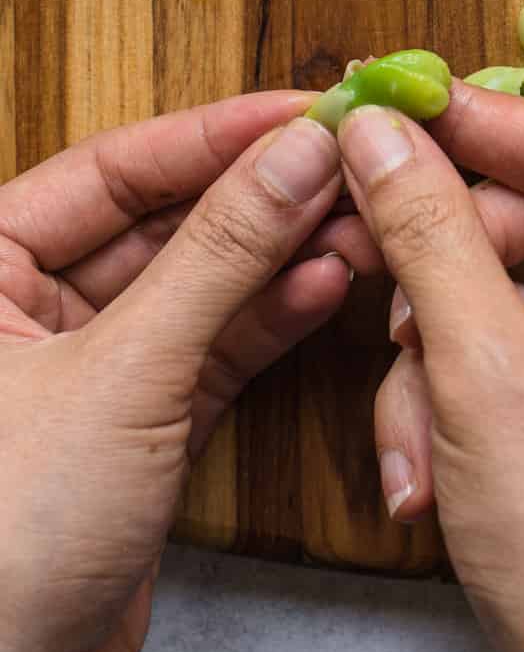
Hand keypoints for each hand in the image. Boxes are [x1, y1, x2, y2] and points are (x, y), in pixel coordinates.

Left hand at [0, 93, 376, 651]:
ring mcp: (86, 373)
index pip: (116, 168)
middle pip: (163, 221)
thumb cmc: (3, 539)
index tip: (307, 111)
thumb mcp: (122, 374)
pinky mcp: (134, 433)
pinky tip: (327, 286)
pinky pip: (212, 351)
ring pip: (198, 287)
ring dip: (280, 257)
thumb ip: (220, 254)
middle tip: (349, 165)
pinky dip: (270, 321)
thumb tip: (296, 153)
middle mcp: (25, 309)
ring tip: (359, 224)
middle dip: (261, 196)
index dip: (216, 135)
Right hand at [338, 85, 523, 651]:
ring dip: (442, 367)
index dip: (474, 124)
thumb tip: (379, 131)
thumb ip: (431, 236)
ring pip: (520, 305)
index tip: (388, 97)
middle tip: (368, 286)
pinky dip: (469, 407)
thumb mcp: (487, 376)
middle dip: (444, 286)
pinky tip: (430, 476)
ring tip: (416, 449)